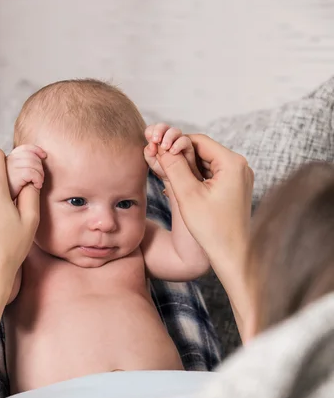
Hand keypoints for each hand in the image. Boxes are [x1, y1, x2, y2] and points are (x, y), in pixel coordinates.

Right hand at [6, 144, 45, 199]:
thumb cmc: (9, 191)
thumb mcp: (15, 175)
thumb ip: (22, 166)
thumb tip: (39, 159)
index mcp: (8, 158)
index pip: (24, 148)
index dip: (37, 150)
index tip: (44, 155)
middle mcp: (8, 160)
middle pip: (32, 156)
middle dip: (40, 167)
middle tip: (40, 178)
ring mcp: (10, 167)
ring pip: (33, 163)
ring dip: (40, 174)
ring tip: (38, 183)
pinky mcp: (14, 176)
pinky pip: (32, 172)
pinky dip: (38, 179)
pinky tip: (37, 186)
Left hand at [144, 123, 201, 182]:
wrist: (179, 186)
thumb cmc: (166, 174)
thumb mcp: (154, 164)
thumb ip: (150, 154)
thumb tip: (152, 144)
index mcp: (157, 142)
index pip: (153, 130)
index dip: (151, 131)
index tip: (150, 138)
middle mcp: (168, 141)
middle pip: (164, 127)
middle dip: (159, 129)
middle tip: (156, 139)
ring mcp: (179, 144)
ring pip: (175, 131)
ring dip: (169, 135)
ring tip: (165, 147)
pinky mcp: (189, 150)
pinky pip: (185, 141)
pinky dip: (179, 143)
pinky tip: (173, 152)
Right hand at [156, 135, 253, 340]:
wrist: (233, 256)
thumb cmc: (213, 229)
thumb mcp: (187, 195)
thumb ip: (174, 167)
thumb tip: (161, 147)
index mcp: (232, 163)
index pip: (197, 141)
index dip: (175, 144)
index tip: (157, 152)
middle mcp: (240, 166)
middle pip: (203, 151)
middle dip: (180, 156)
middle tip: (159, 163)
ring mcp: (240, 178)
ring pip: (206, 163)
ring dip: (187, 168)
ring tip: (168, 177)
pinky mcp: (236, 189)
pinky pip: (212, 176)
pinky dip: (196, 178)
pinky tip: (181, 189)